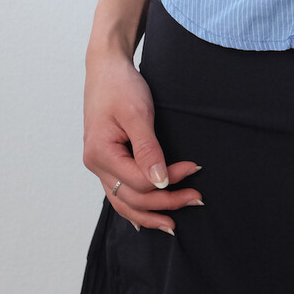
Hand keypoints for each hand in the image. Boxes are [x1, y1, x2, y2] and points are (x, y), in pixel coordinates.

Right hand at [83, 47, 202, 233]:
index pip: (139, 182)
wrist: (106, 67)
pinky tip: (147, 219)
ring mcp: (100, 165)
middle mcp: (96, 164)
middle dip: (165, 203)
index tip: (194, 167)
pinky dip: (135, 207)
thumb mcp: (138, 114)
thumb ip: (148, 149)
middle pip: (132, 199)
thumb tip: (160, 182)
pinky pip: (120, 193)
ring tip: (174, 225)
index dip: (169, 180)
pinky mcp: (107, 162)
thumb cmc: (120, 86)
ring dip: (150, 214)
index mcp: (100, 154)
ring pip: (123, 203)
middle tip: (197, 199)